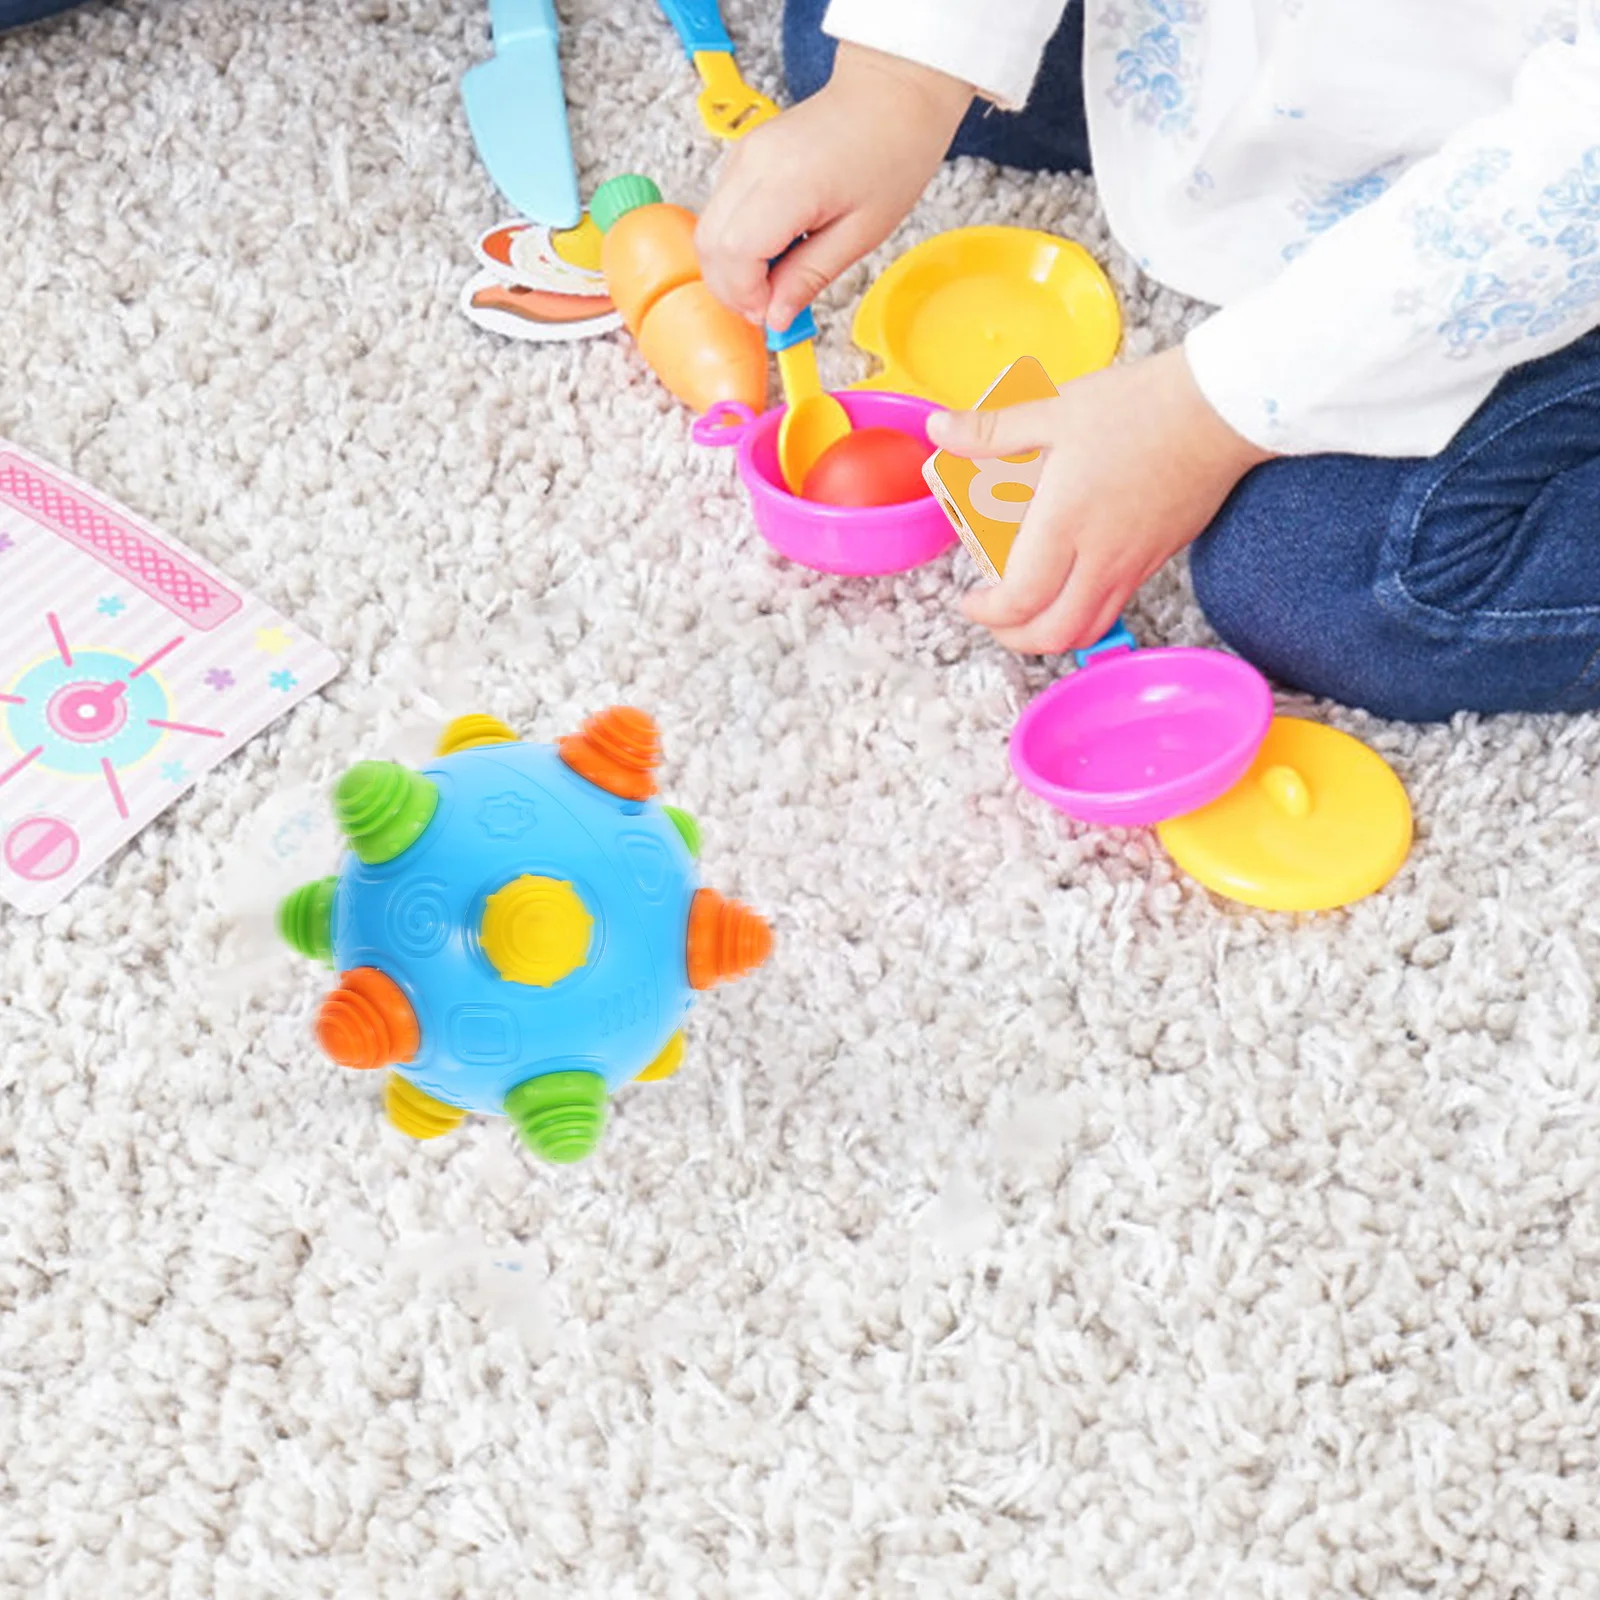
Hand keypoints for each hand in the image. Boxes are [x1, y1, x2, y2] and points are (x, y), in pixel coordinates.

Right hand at [696, 43, 972, 332]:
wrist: (892, 94)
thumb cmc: (891, 153)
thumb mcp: (861, 233)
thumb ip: (810, 277)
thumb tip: (777, 316)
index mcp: (788, 182)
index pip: (734, 253)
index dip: (746, 295)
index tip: (772, 314)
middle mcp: (753, 163)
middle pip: (710, 244)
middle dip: (732, 289)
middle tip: (770, 308)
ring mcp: (743, 155)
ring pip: (708, 230)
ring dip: (732, 268)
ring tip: (775, 280)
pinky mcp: (744, 155)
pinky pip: (721, 211)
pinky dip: (737, 244)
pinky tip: (773, 251)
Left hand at [927, 347, 1274, 654]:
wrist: (1222, 411)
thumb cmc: (1142, 407)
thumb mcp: (1055, 411)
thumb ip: (992, 430)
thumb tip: (941, 431)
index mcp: (1066, 523)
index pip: (1019, 599)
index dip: (987, 613)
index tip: (970, 599)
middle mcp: (1100, 557)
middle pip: (1052, 634)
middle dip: (1012, 638)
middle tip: (992, 616)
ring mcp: (1133, 565)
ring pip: (1086, 631)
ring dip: (1049, 635)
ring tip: (1027, 611)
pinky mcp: (1156, 560)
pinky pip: (1114, 608)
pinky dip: (1082, 615)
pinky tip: (1069, 583)